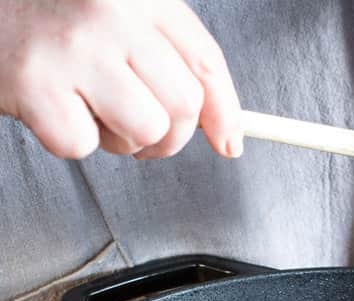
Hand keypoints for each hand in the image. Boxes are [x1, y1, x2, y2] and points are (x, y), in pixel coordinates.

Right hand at [0, 0, 243, 158]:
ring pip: (146, 130)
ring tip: (94, 109)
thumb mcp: (126, 23)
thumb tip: (229, 138)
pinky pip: (84, 145)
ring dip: (123, 139)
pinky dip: (71, 139)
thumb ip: (178, 65)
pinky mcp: (35, 84)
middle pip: (184, 106)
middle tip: (140, 124)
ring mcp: (72, 47)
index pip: (206, 63)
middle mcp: (110, 12)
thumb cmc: (56, 21)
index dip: (225, 113)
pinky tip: (55, 106)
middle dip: (169, 133)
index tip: (229, 143)